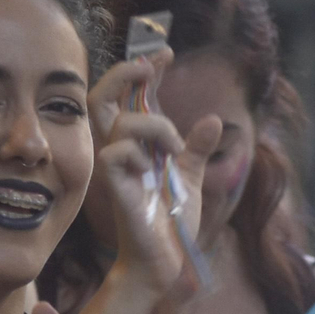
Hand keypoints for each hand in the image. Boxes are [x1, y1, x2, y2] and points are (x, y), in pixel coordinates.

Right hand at [85, 53, 222, 293]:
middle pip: (102, 99)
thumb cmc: (170, 223)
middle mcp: (123, 152)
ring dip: (154, 126)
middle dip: (124, 73)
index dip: (144, 71)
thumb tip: (212, 120)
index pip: (131, 98)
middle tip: (149, 66)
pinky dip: (139, 153)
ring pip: (120, 123)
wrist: (165, 259)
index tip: (165, 53)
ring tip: (174, 146)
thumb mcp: (191, 178)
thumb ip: (198, 149)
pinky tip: (155, 168)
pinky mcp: (115, 187)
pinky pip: (114, 153)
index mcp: (139, 146)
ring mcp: (116, 169)